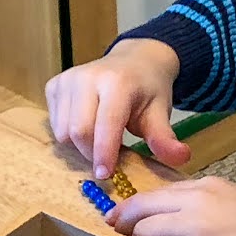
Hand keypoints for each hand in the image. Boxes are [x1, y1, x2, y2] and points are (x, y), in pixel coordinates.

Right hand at [45, 39, 190, 177]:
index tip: (105, 175)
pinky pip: (54, 123)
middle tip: (107, 159)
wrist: (134, 61)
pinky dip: (68, 134)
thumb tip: (181, 157)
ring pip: (63, 131)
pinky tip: (86, 125)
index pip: (105, 124)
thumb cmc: (147, 90)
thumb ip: (165, 138)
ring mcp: (67, 79)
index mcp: (118, 83)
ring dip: (79, 145)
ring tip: (99, 139)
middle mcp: (88, 77)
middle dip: (91, 153)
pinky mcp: (54, 85)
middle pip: (79, 131)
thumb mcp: (160, 112)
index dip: (104, 153)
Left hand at [102, 177, 235, 235]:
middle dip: (125, 225)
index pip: (156, 192)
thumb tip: (176, 217)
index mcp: (206, 185)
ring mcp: (194, 226)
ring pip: (146, 232)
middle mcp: (195, 200)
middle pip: (142, 209)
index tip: (117, 218)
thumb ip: (205, 204)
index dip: (131, 207)